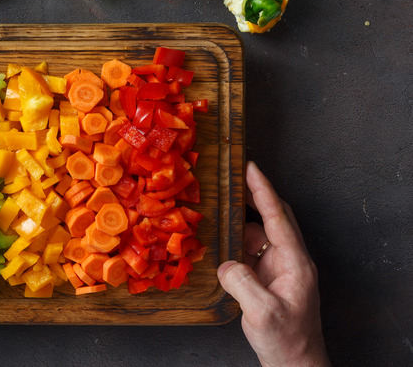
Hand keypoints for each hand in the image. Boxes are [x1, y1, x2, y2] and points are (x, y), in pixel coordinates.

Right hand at [217, 162, 329, 366]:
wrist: (295, 364)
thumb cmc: (287, 341)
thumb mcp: (262, 312)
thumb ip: (242, 282)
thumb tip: (225, 264)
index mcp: (295, 263)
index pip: (277, 217)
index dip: (263, 190)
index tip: (251, 168)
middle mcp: (290, 262)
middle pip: (274, 218)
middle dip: (255, 196)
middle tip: (235, 177)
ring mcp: (280, 271)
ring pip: (260, 235)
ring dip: (242, 223)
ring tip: (221, 212)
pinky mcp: (270, 281)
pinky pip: (252, 253)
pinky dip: (237, 244)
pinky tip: (222, 246)